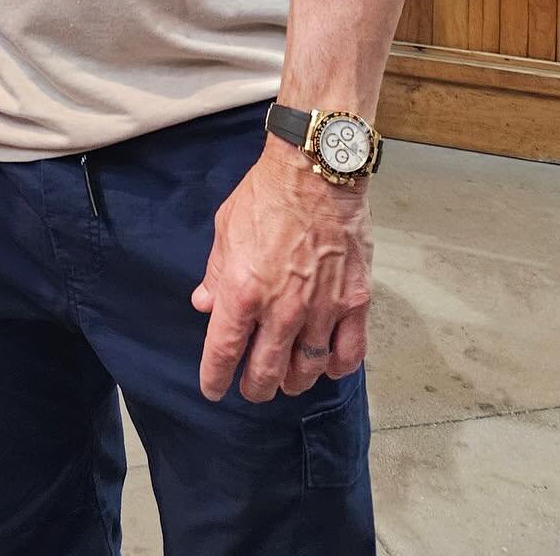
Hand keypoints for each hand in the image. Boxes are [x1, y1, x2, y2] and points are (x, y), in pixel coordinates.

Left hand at [192, 138, 372, 403]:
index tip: (212, 389)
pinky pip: (347, 355)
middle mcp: (281, 310)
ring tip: (287, 378)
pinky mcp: (354, 302)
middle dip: (254, 388)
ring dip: (293, 381)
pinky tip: (327, 365)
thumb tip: (205, 304)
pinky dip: (336, 368)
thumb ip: (216, 272)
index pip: (223, 353)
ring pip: (306, 371)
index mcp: (242, 291)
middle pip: (265, 373)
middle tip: (251, 388)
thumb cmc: (266, 194)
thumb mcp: (226, 228)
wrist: (315, 170)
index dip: (214, 378)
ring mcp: (321, 309)